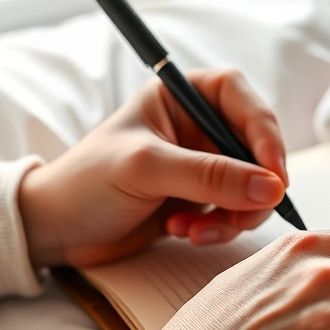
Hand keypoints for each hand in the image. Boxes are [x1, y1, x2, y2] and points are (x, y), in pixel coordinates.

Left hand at [18, 70, 288, 267]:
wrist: (55, 230)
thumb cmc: (86, 182)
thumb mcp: (146, 169)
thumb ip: (209, 175)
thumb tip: (270, 187)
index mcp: (180, 97)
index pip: (242, 100)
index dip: (265, 133)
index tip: (274, 173)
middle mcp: (197, 127)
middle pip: (256, 148)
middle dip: (253, 186)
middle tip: (243, 214)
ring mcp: (201, 165)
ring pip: (251, 186)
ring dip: (233, 214)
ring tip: (193, 230)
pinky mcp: (200, 200)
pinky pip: (234, 212)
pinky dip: (218, 227)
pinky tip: (183, 232)